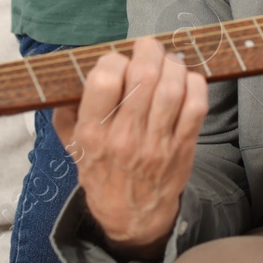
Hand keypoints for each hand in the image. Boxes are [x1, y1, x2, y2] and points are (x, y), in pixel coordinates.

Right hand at [50, 36, 207, 256]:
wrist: (131, 215)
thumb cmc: (102, 173)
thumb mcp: (72, 146)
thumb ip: (65, 112)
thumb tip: (67, 76)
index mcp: (93, 133)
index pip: (104, 80)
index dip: (113, 59)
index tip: (117, 60)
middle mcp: (124, 137)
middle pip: (144, 76)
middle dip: (148, 50)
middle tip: (148, 47)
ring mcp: (157, 143)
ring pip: (173, 87)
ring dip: (173, 64)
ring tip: (168, 60)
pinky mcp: (183, 147)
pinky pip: (196, 106)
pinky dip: (195, 84)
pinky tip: (186, 80)